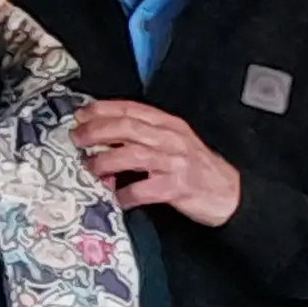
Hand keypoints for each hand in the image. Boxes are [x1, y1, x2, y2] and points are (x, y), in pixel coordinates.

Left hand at [72, 98, 241, 226]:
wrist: (231, 194)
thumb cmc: (199, 169)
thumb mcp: (177, 142)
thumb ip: (147, 136)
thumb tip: (106, 135)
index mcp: (170, 125)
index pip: (132, 109)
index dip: (102, 109)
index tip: (81, 115)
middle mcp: (172, 139)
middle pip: (126, 127)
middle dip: (95, 131)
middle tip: (76, 138)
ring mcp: (175, 163)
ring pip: (130, 154)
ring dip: (103, 161)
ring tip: (90, 167)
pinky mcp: (176, 187)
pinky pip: (141, 189)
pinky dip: (123, 194)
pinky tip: (115, 197)